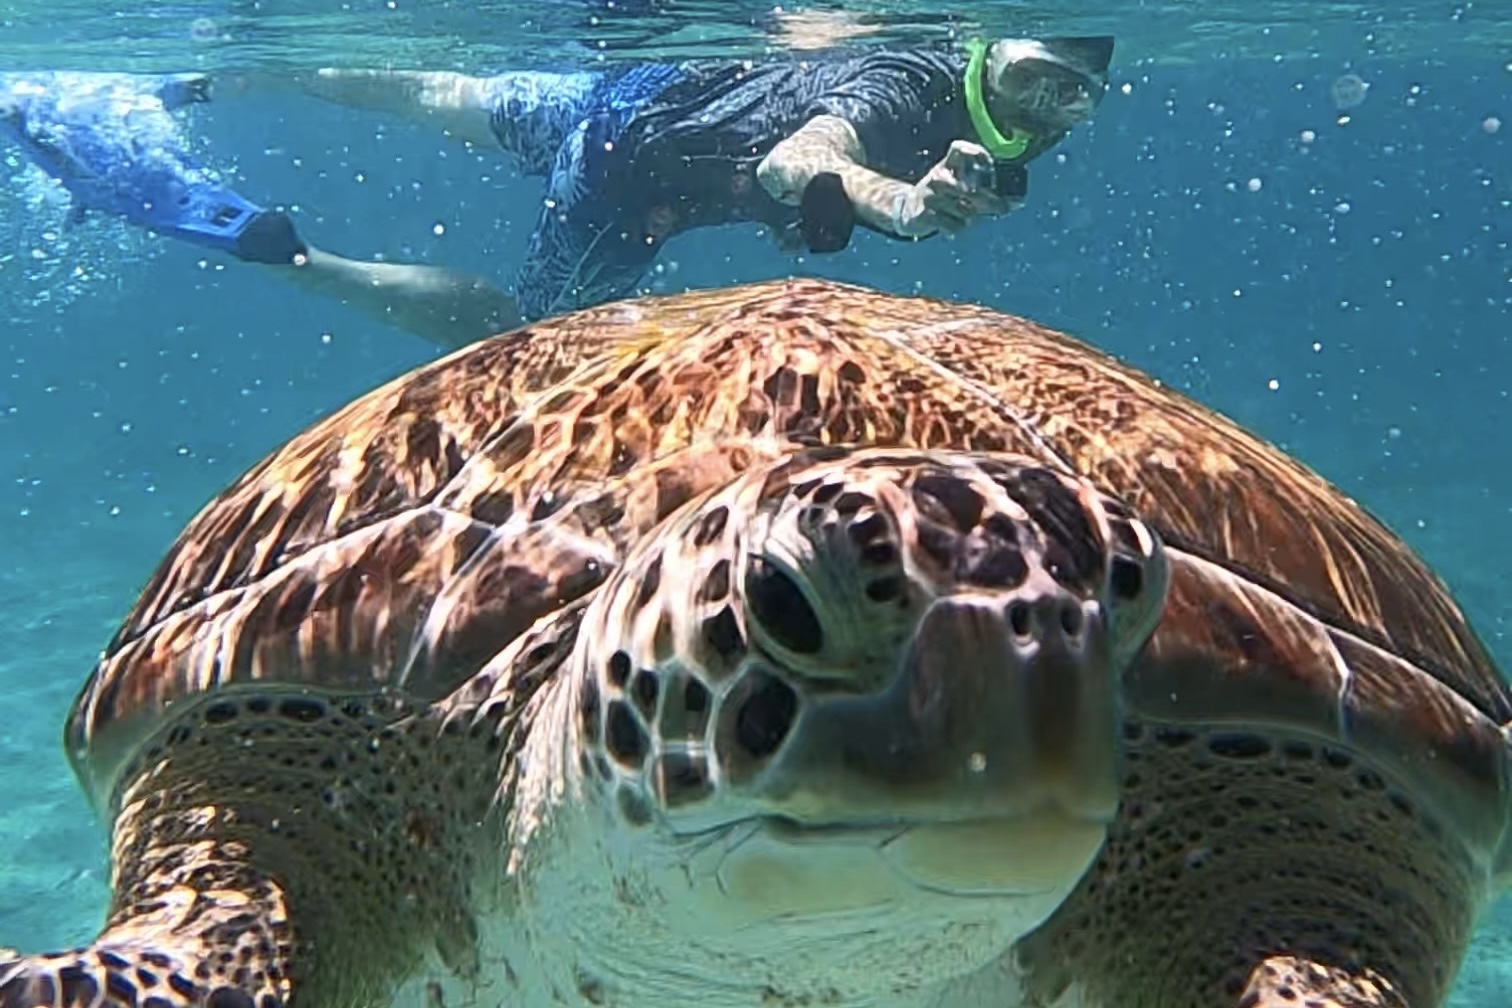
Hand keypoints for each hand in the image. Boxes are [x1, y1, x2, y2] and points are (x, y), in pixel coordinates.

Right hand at [893, 140, 1015, 236]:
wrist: (910, 210)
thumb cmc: (944, 197)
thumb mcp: (961, 187)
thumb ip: (987, 192)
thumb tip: (1017, 202)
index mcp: (947, 165)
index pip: (958, 150)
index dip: (975, 153)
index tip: (989, 165)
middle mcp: (937, 176)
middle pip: (968, 188)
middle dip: (989, 200)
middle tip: (1002, 208)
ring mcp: (929, 195)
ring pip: (963, 208)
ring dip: (971, 216)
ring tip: (969, 216)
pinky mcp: (923, 214)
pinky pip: (951, 224)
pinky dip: (958, 228)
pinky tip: (955, 226)